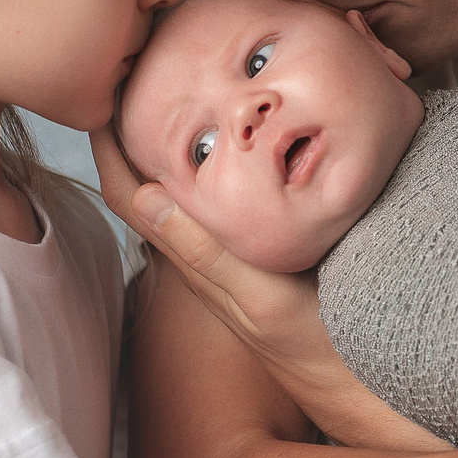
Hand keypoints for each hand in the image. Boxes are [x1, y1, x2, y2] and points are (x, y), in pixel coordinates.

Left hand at [94, 124, 446, 451]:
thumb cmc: (314, 344)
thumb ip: (207, 253)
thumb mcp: (260, 297)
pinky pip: (224, 197)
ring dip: (174, 143)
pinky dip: (218, 162)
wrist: (356, 381)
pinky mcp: (262, 251)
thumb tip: (145, 196)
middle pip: (148, 183)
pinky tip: (238, 141)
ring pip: (185, 189)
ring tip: (181, 91)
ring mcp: (231, 252)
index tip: (100, 94)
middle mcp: (203, 252)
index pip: (128, 193)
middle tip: (139, 76)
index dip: (107, 147)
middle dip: (133, 132)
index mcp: (192, 258)